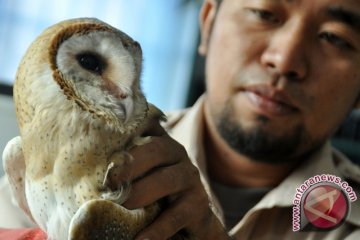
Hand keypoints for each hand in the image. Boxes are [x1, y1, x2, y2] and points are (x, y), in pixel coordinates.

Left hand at [106, 121, 229, 239]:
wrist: (190, 216)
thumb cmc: (155, 192)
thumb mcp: (141, 173)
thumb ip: (124, 165)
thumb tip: (83, 172)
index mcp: (162, 143)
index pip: (147, 128)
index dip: (126, 136)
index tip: (106, 154)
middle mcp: (179, 154)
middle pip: (157, 149)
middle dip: (129, 165)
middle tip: (107, 184)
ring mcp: (190, 178)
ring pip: (166, 180)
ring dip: (139, 194)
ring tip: (120, 208)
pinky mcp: (198, 204)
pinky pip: (176, 215)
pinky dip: (156, 229)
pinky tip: (140, 239)